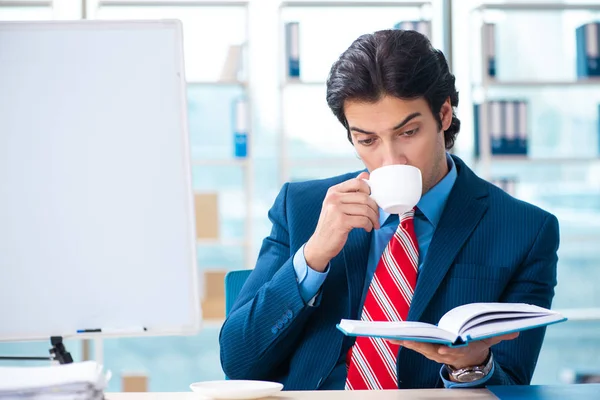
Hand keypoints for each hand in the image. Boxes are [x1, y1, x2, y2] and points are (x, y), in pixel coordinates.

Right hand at [304, 172, 379, 271]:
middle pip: (365, 197)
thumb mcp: (338, 204)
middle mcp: (333, 198)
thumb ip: (351, 190)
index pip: (358, 182)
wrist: (320, 244)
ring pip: (366, 209)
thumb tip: (366, 175)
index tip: (371, 202)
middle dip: (374, 208)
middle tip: (376, 217)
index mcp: (333, 191)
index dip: (369, 191)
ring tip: (372, 224)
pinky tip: (367, 228)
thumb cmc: (332, 224)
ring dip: (373, 219)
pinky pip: (363, 220)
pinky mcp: (341, 222)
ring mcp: (336, 210)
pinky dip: (369, 225)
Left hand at [390, 332, 518, 368]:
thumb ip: (500, 334)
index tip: (443, 350)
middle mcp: (444, 353)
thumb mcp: (490, 339)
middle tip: (408, 340)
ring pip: (418, 347)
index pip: (454, 352)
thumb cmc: (477, 344)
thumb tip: (517, 330)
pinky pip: (412, 345)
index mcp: (460, 351)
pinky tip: (391, 336)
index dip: (448, 351)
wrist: (469, 360)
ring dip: (406, 342)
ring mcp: (433, 352)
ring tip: (393, 336)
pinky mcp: (426, 349)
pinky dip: (402, 340)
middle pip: (431, 349)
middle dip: (419, 345)